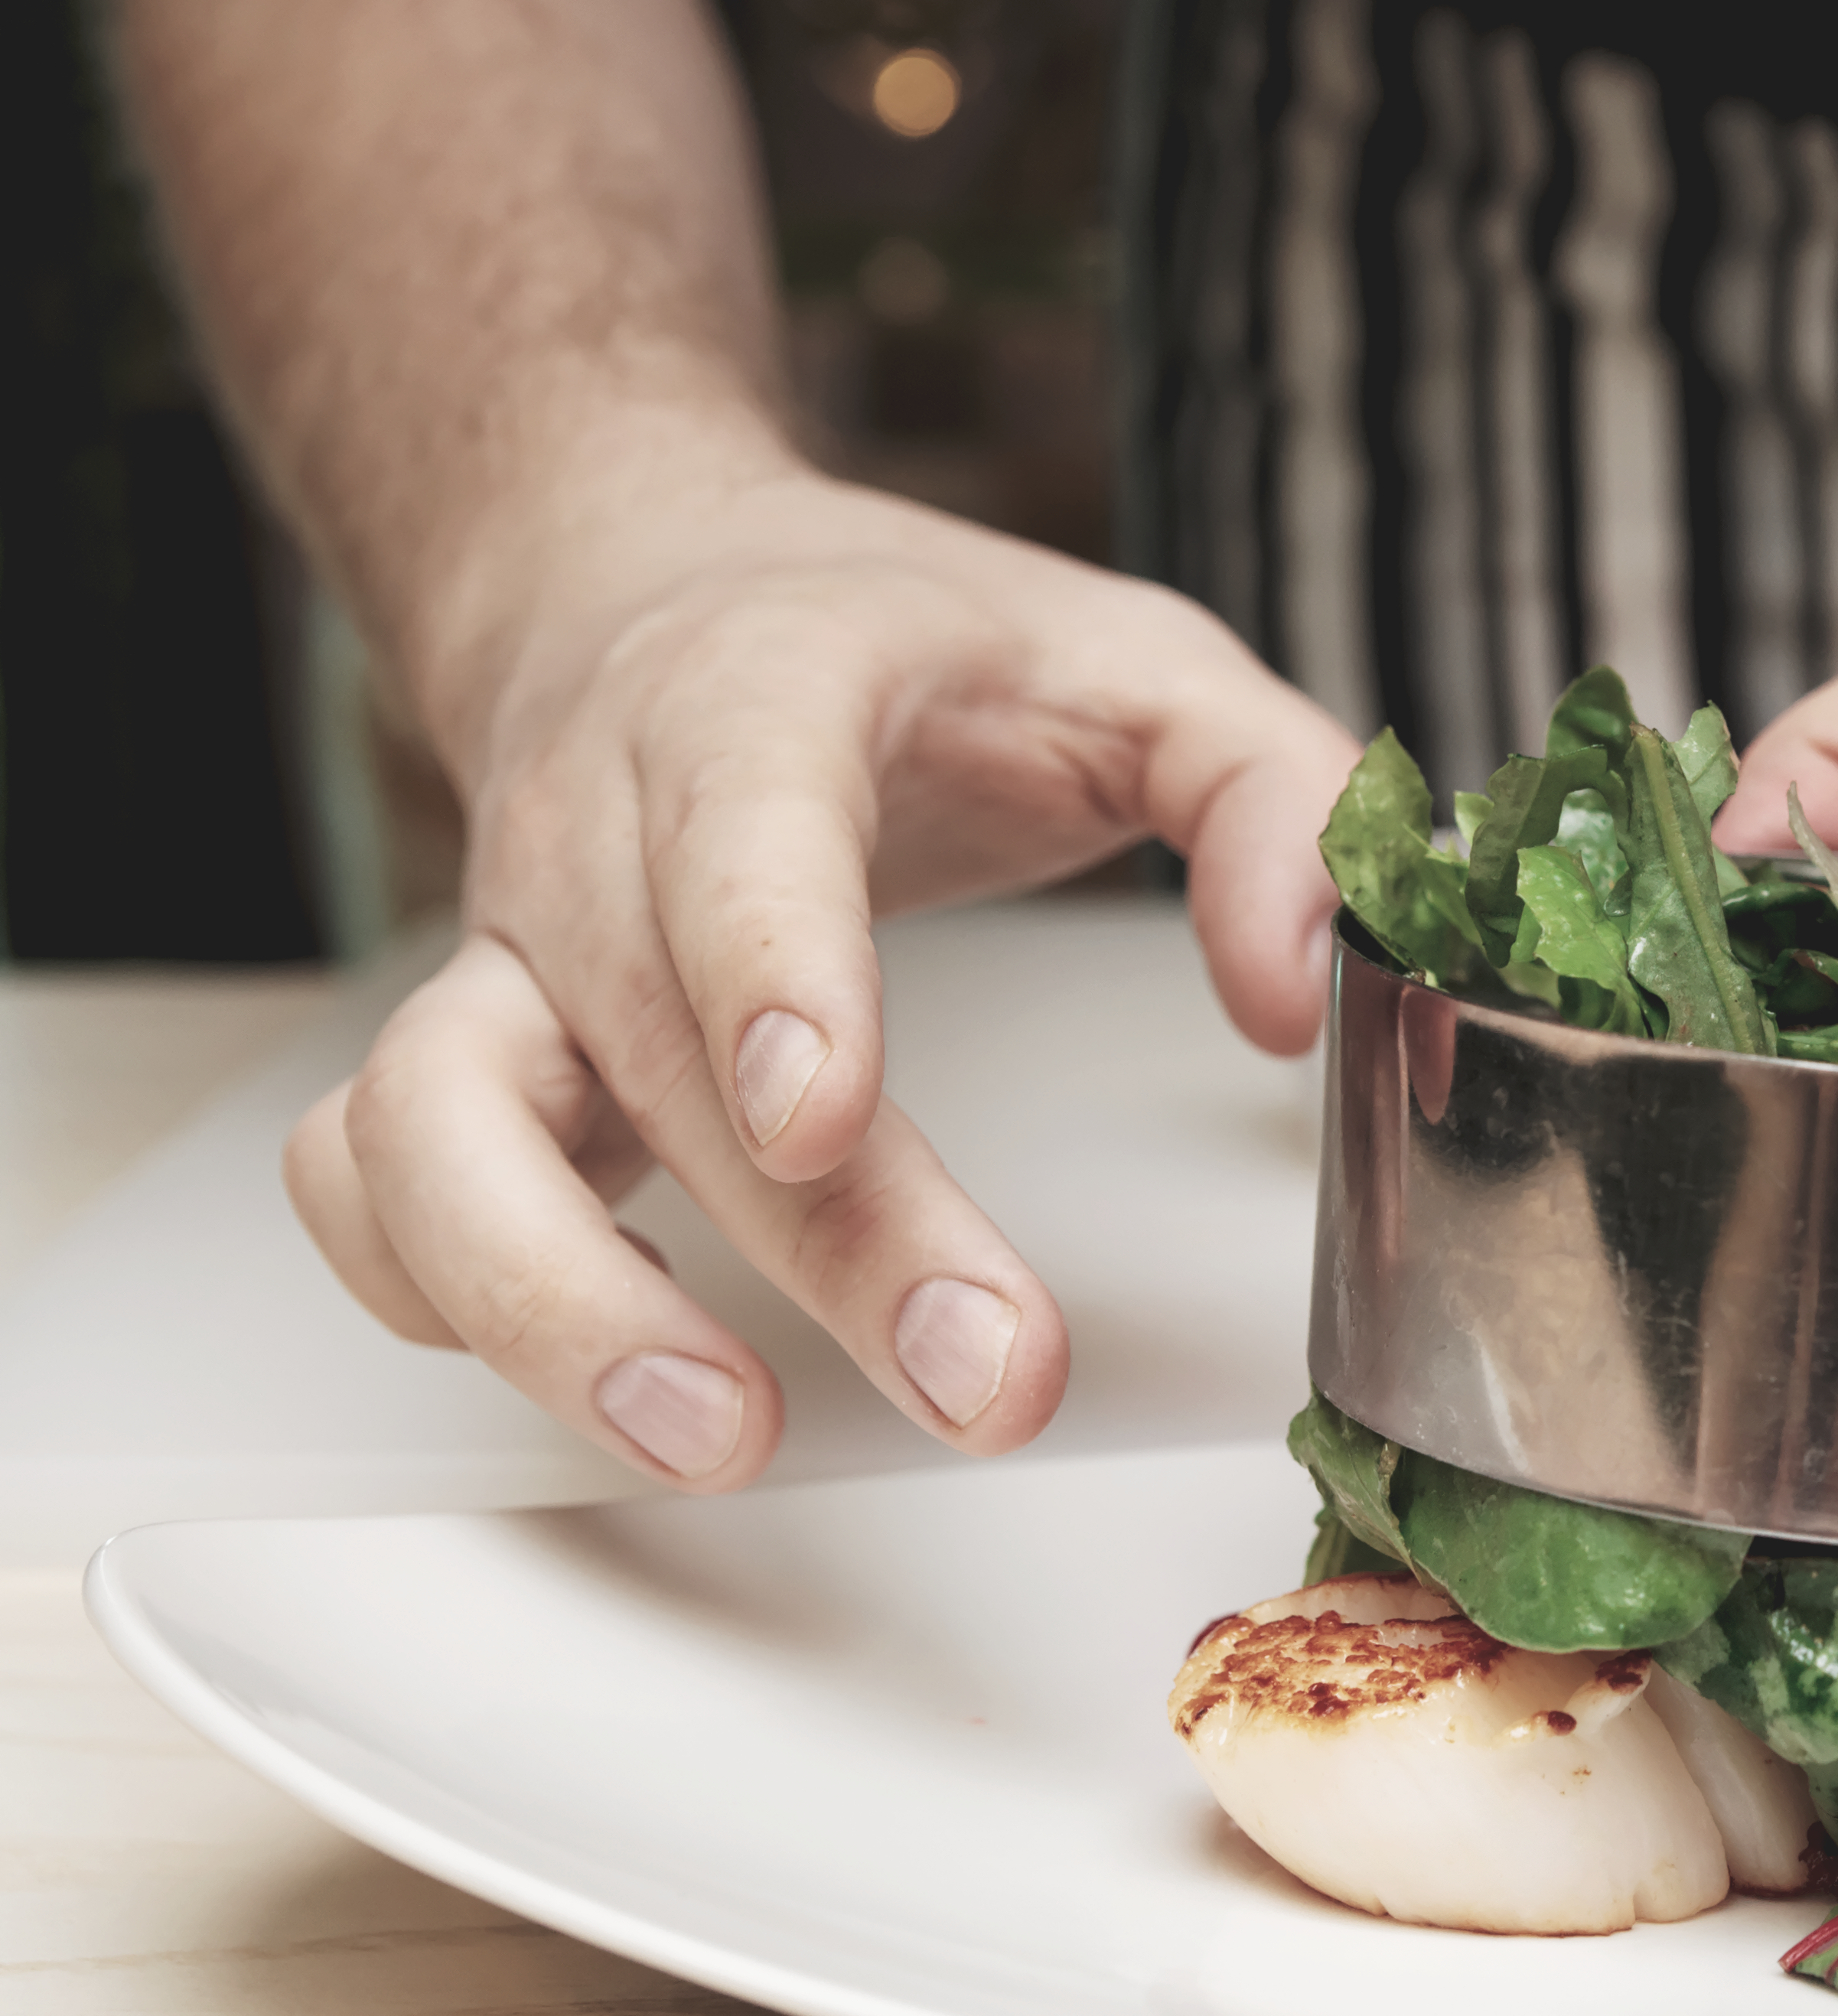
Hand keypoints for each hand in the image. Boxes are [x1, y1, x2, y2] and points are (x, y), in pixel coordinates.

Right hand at [283, 466, 1357, 1487]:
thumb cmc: (911, 645)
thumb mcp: (1142, 664)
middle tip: (982, 1378)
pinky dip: (441, 1294)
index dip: (769, 974)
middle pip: (647, 1048)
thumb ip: (1272, 804)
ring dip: (551, 1305)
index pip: (738, 831)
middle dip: (808, 1240)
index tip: (823, 1116)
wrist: (652, 580)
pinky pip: (366, 1183)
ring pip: (424, 1133)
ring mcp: (503, 952)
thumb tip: (1293, 989)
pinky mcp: (460, 1053)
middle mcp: (595, 831)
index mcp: (758, 703)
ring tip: (725, 1435)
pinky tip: (611, 1375)